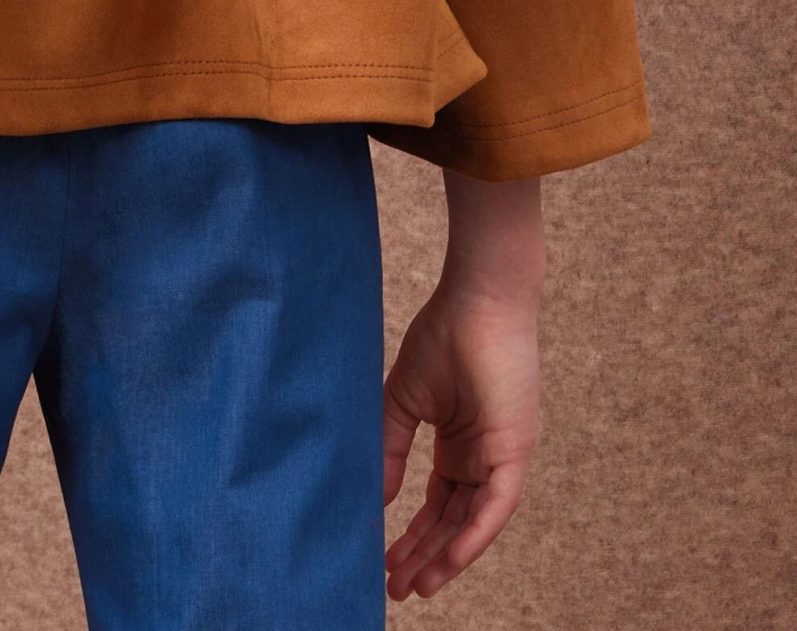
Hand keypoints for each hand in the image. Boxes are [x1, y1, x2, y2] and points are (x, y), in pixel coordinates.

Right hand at [381, 283, 539, 600]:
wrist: (474, 301)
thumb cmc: (441, 338)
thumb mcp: (402, 400)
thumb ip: (388, 448)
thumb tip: (374, 500)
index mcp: (459, 445)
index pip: (437, 505)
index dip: (412, 535)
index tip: (384, 560)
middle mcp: (482, 459)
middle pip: (453, 522)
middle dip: (424, 557)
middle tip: (395, 587)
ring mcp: (501, 457)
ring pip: (474, 523)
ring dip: (446, 557)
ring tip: (416, 586)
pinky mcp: (514, 450)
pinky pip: (496, 505)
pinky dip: (474, 535)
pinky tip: (448, 559)